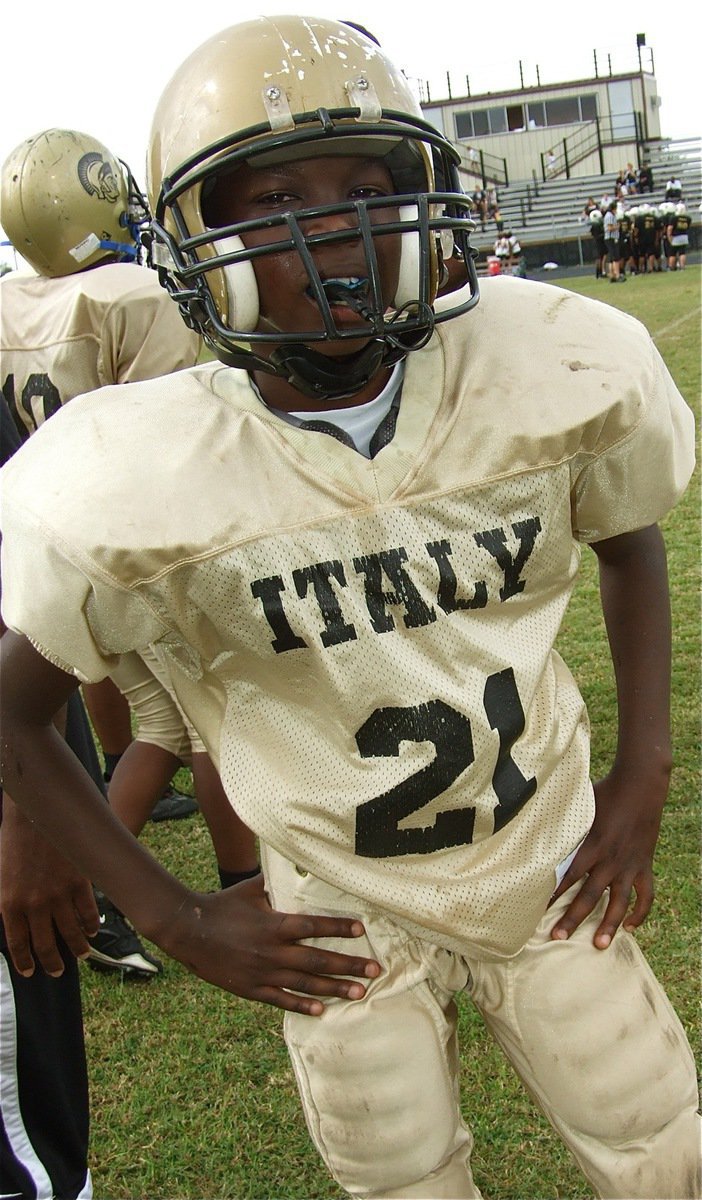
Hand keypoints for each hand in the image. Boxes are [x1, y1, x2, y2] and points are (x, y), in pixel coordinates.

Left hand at [0, 796, 98, 976]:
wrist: (34, 816)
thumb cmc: (11, 842)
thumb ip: (5, 904)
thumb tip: (11, 926)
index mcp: (9, 904)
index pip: (18, 944)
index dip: (25, 961)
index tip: (30, 971)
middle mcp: (34, 905)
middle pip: (46, 944)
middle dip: (52, 962)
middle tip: (57, 971)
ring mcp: (58, 895)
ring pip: (70, 932)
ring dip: (76, 948)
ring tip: (80, 954)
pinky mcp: (78, 882)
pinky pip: (87, 912)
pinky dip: (90, 924)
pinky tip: (91, 930)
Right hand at [160, 874, 381, 1014]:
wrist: (189, 932)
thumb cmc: (223, 905)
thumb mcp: (251, 889)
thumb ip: (276, 880)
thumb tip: (298, 858)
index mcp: (274, 925)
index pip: (314, 927)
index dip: (338, 928)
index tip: (362, 930)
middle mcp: (272, 951)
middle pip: (318, 961)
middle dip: (349, 966)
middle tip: (375, 970)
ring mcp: (263, 973)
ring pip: (306, 984)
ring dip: (334, 989)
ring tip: (359, 993)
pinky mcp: (251, 989)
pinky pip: (281, 999)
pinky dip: (302, 1005)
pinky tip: (321, 1009)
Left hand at [549, 770, 663, 948]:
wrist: (641, 786)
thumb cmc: (605, 791)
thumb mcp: (579, 805)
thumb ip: (560, 818)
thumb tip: (531, 815)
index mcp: (591, 845)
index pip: (567, 876)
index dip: (552, 894)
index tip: (536, 910)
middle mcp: (609, 860)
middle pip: (589, 896)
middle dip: (572, 918)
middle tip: (557, 937)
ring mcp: (629, 865)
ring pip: (619, 903)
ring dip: (609, 925)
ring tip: (599, 945)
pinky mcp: (644, 865)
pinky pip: (645, 895)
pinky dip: (640, 912)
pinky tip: (630, 926)